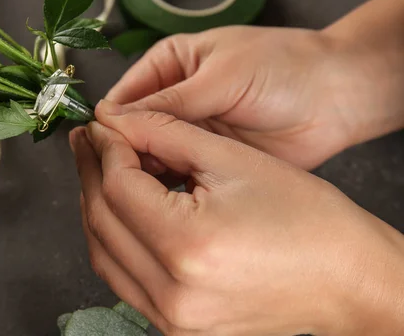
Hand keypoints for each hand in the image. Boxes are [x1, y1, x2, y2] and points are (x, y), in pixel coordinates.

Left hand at [70, 101, 403, 334]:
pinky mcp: (177, 326)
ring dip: (96, 206)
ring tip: (100, 167)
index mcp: (188, 247)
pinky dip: (116, 239)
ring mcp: (173, 319)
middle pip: (101, 221)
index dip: (105, 148)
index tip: (104, 125)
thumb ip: (164, 133)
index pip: (117, 187)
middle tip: (91, 139)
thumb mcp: (232, 160)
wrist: (345, 277)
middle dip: (91, 172)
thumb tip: (116, 121)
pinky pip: (124, 278)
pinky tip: (122, 208)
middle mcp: (173, 294)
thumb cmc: (305, 218)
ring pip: (104, 254)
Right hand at [107, 25, 403, 169]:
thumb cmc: (283, 68)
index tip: (98, 151)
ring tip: (138, 198)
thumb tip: (110, 118)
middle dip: (124, 155)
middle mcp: (173, 100)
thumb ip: (169, 101)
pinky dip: (169, 191)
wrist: (336, 97)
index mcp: (169, 65)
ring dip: (146, 175)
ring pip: (152, 158)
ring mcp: (191, 133)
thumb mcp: (222, 76)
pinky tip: (163, 206)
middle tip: (116, 182)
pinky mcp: (209, 162)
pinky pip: (179, 178)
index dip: (110, 124)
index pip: (123, 98)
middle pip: (133, 132)